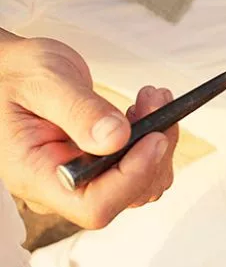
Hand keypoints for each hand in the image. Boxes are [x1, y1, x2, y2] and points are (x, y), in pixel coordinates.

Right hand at [0, 36, 177, 228]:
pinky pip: (142, 166)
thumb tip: (116, 138)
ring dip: (160, 141)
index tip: (154, 137)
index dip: (132, 177)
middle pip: (127, 195)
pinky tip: (147, 108)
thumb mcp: (44, 83)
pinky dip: (155, 137)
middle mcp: (62, 186)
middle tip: (156, 101)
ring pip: (143, 183)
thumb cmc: (16, 75)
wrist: (13, 70)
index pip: (94, 204)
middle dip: (153, 149)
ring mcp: (85, 178)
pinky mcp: (103, 165)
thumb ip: (79, 110)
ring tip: (152, 99)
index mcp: (36, 175)